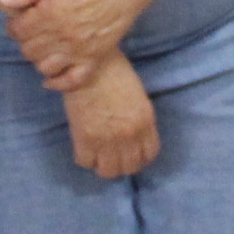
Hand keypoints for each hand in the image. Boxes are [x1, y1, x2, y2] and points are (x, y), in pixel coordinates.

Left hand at [0, 0, 152, 88]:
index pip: (18, 31)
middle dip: (25, 40)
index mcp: (51, 14)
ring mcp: (80, 50)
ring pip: (45, 67)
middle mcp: (63, 36)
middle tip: (31, 30)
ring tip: (43, 47)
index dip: (14, 25)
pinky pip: (74, 81)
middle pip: (29, 50)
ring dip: (39, 59)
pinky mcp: (96, 57)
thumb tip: (4, 2)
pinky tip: (51, 78)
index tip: (20, 19)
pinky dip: (59, 83)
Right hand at [62, 53, 158, 179]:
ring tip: (97, 153)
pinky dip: (84, 156)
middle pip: (129, 168)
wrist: (89, 63)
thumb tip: (132, 138)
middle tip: (111, 154)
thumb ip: (138, 119)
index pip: (149, 155)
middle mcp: (130, 135)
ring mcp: (108, 139)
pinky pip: (86, 162)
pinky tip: (83, 144)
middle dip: (121, 163)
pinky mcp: (85, 139)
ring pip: (108, 171)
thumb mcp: (137, 96)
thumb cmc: (113, 71)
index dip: (138, 156)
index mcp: (145, 122)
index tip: (129, 152)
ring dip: (102, 164)